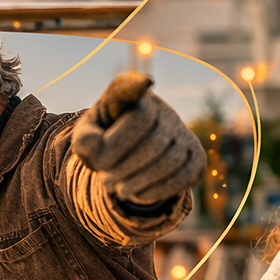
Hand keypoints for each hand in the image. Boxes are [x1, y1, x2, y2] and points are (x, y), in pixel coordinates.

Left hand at [72, 77, 204, 204]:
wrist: (130, 157)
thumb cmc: (104, 142)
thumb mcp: (87, 139)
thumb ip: (84, 140)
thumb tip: (93, 145)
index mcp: (133, 97)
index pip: (136, 92)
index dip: (140, 89)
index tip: (144, 83)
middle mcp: (163, 110)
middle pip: (153, 138)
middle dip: (126, 165)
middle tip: (105, 182)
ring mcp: (183, 132)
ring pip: (170, 159)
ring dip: (141, 180)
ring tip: (119, 191)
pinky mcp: (195, 156)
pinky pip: (185, 175)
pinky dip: (160, 189)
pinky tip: (138, 196)